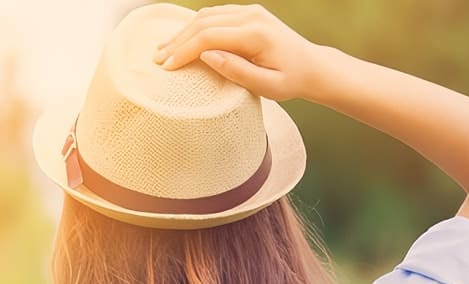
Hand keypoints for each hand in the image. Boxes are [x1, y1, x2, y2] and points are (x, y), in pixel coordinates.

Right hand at [154, 4, 324, 101]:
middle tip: (156, 59)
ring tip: (163, 50)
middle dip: (177, 42)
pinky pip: (215, 15)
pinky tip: (181, 40)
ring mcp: (250, 12)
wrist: (312, 66)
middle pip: (203, 23)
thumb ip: (236, 71)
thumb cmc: (290, 81)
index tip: (166, 67)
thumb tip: (207, 55)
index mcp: (256, 34)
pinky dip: (194, 27)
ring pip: (206, 16)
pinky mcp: (248, 13)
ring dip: (182, 32)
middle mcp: (252, 16)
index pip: (209, 37)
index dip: (184, 51)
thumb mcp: (266, 86)